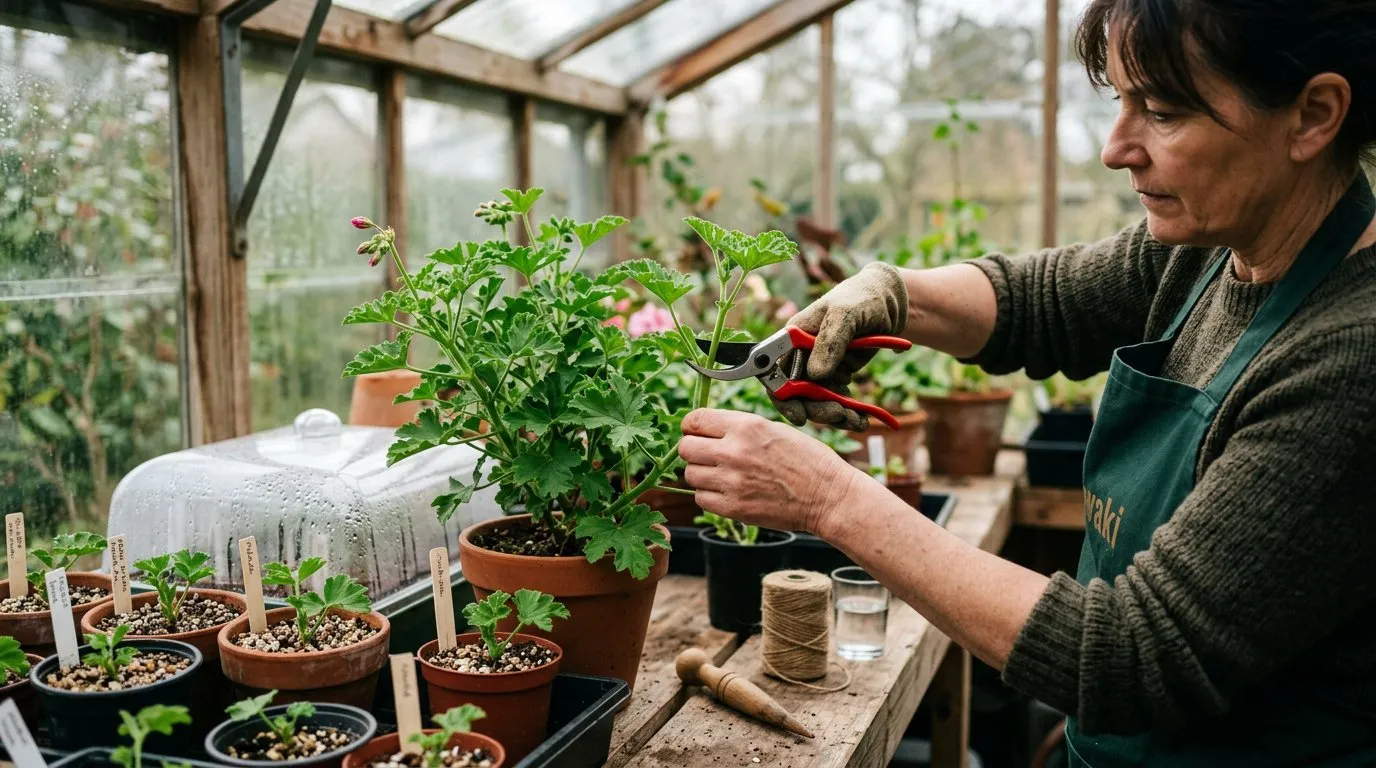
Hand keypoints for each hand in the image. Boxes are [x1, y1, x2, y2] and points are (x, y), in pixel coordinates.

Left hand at [679, 408, 864, 534]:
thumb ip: (737, 427)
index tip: (696, 432)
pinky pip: (701, 499)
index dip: (692, 426)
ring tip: (723, 475)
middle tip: (708, 455)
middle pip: (685, 448)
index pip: (694, 420)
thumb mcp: (772, 428)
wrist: (827, 496)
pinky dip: (710, 496)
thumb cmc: (806, 460)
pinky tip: (729, 491)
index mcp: (745, 426)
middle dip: (693, 450)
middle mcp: (733, 452)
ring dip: (702, 474)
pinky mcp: (732, 508)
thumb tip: (705, 429)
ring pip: (690, 475)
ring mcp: (731, 482)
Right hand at [775, 262, 907, 429]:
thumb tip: (815, 374)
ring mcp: (819, 367)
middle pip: (797, 394)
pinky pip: (835, 401)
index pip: (775, 372)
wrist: (890, 302)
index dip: (782, 397)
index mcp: (793, 338)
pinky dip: (847, 413)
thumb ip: (830, 341)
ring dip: (835, 415)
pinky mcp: (836, 376)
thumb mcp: (846, 314)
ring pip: (817, 402)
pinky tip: (862, 418)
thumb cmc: (863, 298)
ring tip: (858, 420)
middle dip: (816, 409)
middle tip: (839, 414)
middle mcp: (801, 355)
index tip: (800, 415)